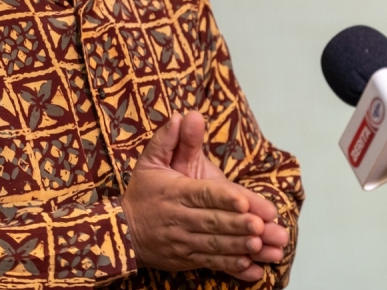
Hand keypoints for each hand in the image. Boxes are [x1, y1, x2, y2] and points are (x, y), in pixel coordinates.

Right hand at [121, 114, 268, 280]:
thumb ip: (169, 139)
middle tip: (263, 225)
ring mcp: (183, 242)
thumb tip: (183, 116)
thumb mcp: (150, 161)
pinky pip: (212, 264)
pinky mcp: (187, 259)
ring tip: (263, 246)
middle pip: (212, 222)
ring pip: (214, 246)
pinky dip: (233, 267)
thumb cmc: (143, 192)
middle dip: (238, 224)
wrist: (123, 231)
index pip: (202, 194)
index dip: (223, 198)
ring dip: (239, 246)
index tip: (244, 201)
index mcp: (175, 192)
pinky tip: (253, 269)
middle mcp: (180, 218)